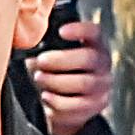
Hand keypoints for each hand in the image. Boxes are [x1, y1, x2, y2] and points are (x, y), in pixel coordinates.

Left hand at [27, 14, 113, 134]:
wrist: (66, 104)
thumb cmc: (57, 72)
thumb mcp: (52, 56)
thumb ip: (45, 48)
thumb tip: (30, 47)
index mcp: (94, 44)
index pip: (93, 32)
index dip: (79, 30)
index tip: (61, 31)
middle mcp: (103, 63)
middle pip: (88, 58)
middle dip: (61, 60)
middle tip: (41, 61)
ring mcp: (103, 85)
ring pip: (84, 83)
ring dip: (56, 81)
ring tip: (39, 78)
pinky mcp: (97, 105)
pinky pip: (78, 105)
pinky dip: (58, 101)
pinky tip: (46, 96)